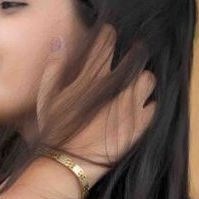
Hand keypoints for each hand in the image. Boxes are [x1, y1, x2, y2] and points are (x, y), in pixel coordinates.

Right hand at [38, 26, 156, 170]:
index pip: (106, 43)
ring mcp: (129, 106)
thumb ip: (54, 68)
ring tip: (137, 86)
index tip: (110, 34)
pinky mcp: (138, 125)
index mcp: (92, 76)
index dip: (109, 35)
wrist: (68, 164)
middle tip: (131, 58)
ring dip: (143, 81)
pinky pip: (152, 107)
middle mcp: (115, 86)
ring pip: (148, 80)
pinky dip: (148, 106)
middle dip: (134, 54)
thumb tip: (60, 42)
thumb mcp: (46, 98)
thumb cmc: (54, 131)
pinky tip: (140, 109)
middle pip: (135, 58)